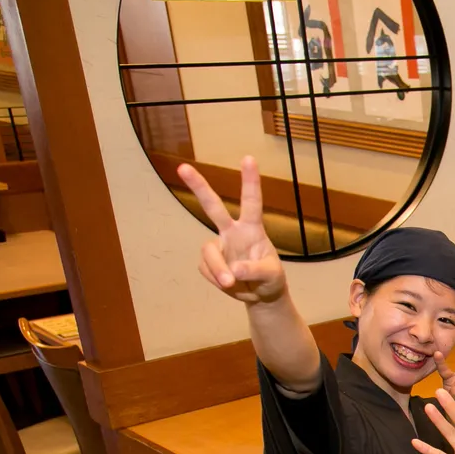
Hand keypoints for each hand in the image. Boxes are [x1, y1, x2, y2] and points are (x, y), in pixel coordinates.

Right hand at [181, 156, 286, 304]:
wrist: (260, 295)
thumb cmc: (270, 279)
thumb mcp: (272, 276)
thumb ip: (255, 270)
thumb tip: (233, 270)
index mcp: (253, 229)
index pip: (251, 202)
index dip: (250, 181)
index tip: (248, 158)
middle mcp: (232, 232)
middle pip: (213, 206)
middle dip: (198, 187)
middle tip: (183, 167)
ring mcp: (219, 246)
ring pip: (207, 251)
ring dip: (216, 268)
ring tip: (231, 283)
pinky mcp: (209, 261)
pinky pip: (206, 269)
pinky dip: (216, 280)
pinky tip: (228, 283)